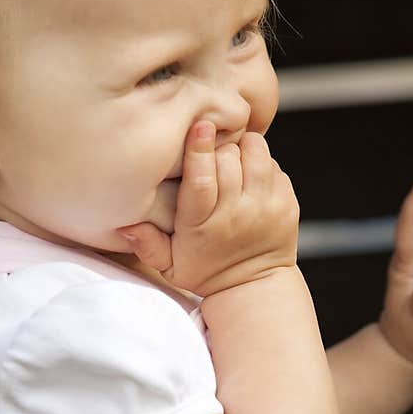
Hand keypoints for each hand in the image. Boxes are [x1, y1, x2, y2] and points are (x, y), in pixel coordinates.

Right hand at [116, 122, 299, 297]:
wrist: (253, 287)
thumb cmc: (205, 271)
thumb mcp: (169, 265)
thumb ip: (146, 244)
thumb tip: (125, 223)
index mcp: (203, 225)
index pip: (201, 179)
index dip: (199, 149)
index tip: (200, 127)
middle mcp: (237, 214)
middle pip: (229, 158)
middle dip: (219, 147)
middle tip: (213, 155)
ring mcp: (266, 208)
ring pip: (257, 154)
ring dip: (244, 148)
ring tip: (233, 159)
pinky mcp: (287, 204)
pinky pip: (274, 166)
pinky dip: (262, 164)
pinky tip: (250, 177)